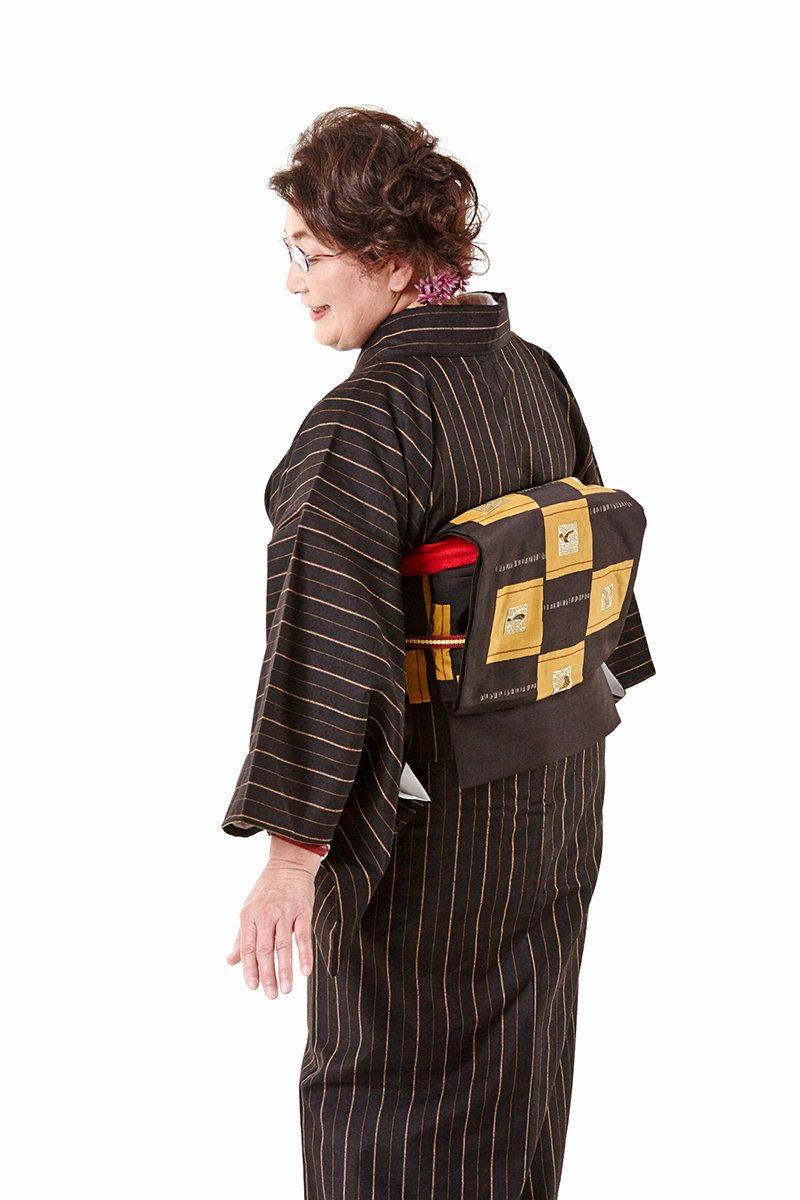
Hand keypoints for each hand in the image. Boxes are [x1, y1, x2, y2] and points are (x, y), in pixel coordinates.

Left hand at [227, 840, 320, 998]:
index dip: (250, 969)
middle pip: (265, 950)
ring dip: (285, 970)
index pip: (248, 948)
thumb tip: (230, 961)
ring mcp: (285, 912)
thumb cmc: (266, 890)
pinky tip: (305, 971)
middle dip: (267, 975)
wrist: (288, 865)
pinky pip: (303, 936)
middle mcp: (265, 914)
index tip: (253, 987)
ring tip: (286, 990)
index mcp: (249, 916)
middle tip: (270, 995)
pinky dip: (304, 954)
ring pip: (283, 946)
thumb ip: (242, 939)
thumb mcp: (249, 911)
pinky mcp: (303, 911)